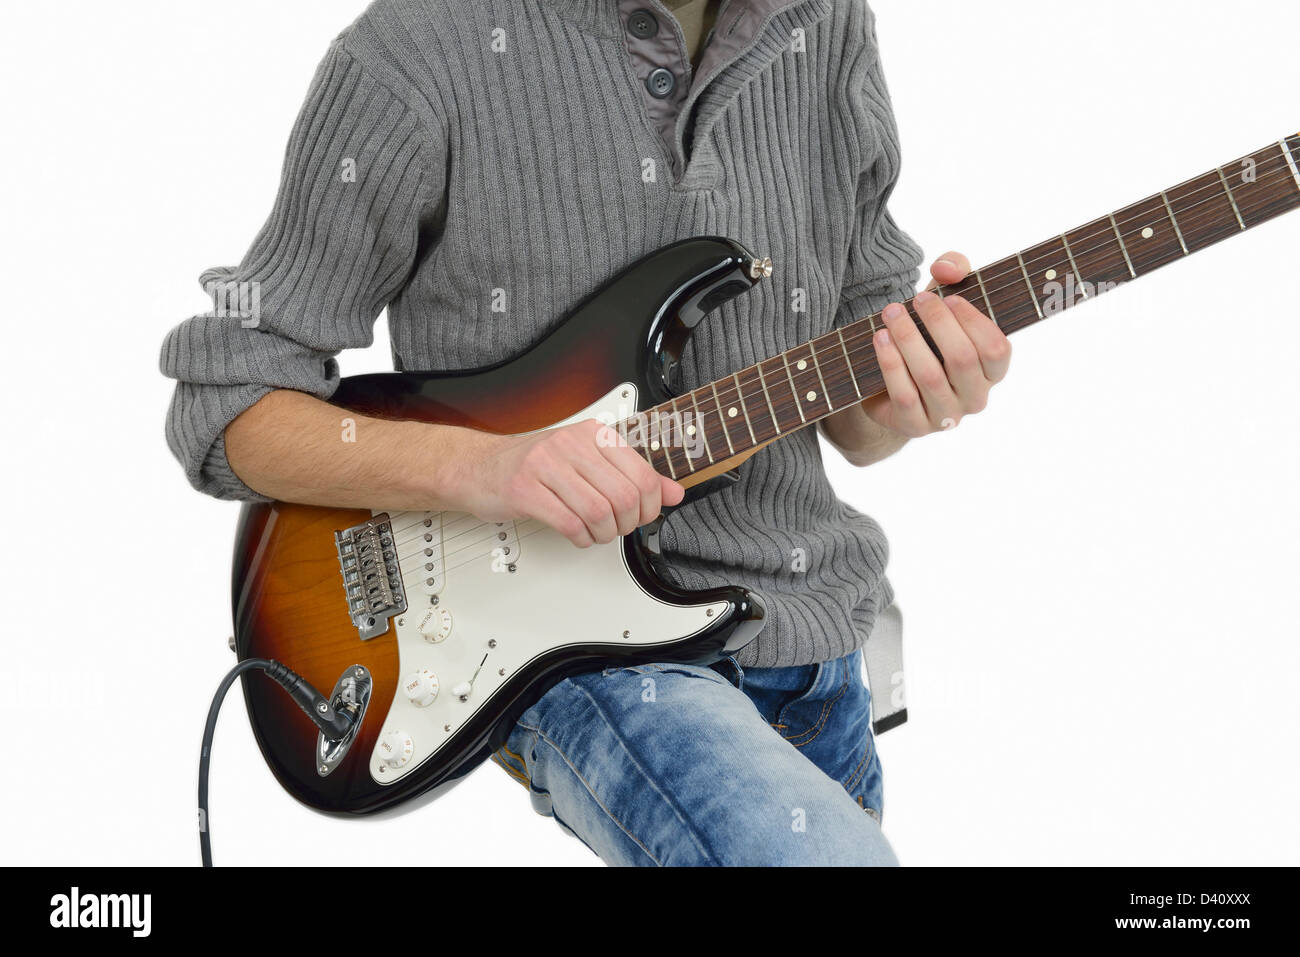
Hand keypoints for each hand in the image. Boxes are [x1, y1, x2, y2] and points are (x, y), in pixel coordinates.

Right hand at [449, 419, 684, 547]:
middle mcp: (571, 443)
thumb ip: (634, 476)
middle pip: (623, 497)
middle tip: (617, 528)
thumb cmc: (535, 467)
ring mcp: (545, 465)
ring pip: (599, 513)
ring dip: (603, 535)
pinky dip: (581, 539)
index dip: (649, 506)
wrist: (478, 468)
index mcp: (593, 433)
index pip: (642, 475)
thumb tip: (675, 492)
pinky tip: (577, 535)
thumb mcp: (589, 462)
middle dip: (626, 524)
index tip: (641, 516)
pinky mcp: (525, 490)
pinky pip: (570, 524)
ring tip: (595, 533)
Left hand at [864, 252, 1011, 437]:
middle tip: (916, 299)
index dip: (975, 322)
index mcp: (992, 372)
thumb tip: (947, 268)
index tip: (950, 298)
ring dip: (908, 339)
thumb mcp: (943, 303)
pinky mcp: (915, 426)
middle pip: (963, 360)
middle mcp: (975, 398)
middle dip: (938, 324)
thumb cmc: (927, 338)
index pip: (997, 349)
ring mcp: (946, 417)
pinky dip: (890, 363)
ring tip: (891, 313)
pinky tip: (880, 338)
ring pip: (930, 376)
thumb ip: (954, 273)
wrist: (891, 388)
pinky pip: (904, 394)